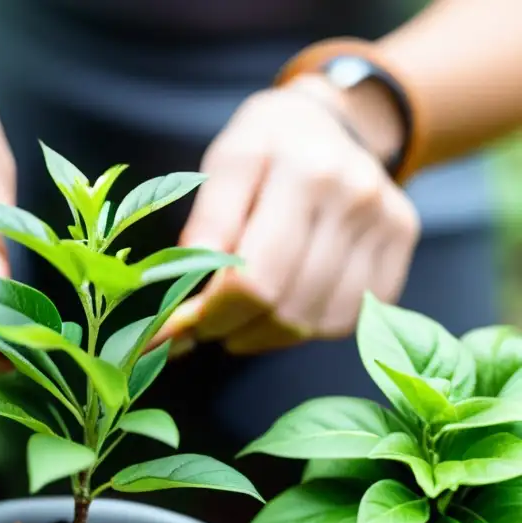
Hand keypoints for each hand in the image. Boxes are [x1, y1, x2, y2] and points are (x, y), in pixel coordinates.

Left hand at [153, 76, 420, 355]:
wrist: (331, 117)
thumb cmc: (266, 147)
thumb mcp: (224, 164)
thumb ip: (206, 225)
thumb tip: (189, 288)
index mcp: (305, 172)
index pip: (257, 280)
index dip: (217, 315)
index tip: (190, 322)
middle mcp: (355, 196)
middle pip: (290, 307)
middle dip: (239, 328)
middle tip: (212, 326)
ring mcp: (386, 219)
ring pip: (322, 321)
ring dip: (272, 336)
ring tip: (245, 320)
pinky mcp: (403, 239)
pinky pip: (353, 316)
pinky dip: (311, 327)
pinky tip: (286, 308)